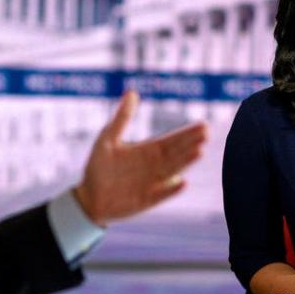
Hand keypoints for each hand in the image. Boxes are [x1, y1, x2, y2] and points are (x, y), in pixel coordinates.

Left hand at [74, 91, 206, 224]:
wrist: (88, 196)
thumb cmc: (99, 165)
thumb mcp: (108, 137)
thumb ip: (122, 118)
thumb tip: (132, 92)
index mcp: (147, 151)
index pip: (171, 140)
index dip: (186, 133)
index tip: (203, 125)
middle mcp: (154, 167)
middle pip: (176, 153)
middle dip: (190, 144)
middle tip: (206, 134)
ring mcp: (151, 184)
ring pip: (172, 171)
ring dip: (185, 162)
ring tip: (199, 152)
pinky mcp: (145, 201)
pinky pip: (160, 195)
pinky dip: (170, 190)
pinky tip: (182, 183)